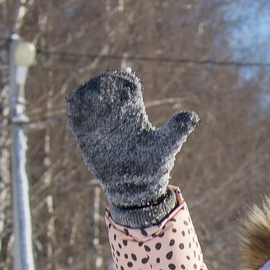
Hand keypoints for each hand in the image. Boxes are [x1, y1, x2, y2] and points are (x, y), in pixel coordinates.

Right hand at [65, 70, 198, 217]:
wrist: (135, 192)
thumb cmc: (153, 169)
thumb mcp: (166, 147)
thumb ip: (177, 130)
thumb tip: (194, 116)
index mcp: (134, 115)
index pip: (126, 90)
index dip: (123, 81)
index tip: (124, 78)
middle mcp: (115, 118)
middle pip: (106, 93)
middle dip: (102, 86)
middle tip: (102, 84)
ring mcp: (100, 129)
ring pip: (90, 105)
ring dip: (87, 97)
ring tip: (88, 94)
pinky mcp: (88, 141)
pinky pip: (79, 123)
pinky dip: (76, 113)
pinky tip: (76, 106)